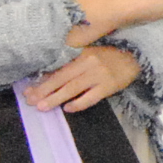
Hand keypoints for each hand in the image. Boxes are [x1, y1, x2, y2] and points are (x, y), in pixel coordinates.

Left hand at [23, 43, 139, 111]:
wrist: (135, 58)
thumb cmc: (109, 57)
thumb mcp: (89, 55)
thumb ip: (72, 63)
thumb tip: (47, 77)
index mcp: (81, 54)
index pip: (57, 69)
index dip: (41, 80)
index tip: (27, 90)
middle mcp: (88, 63)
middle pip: (61, 78)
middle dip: (43, 91)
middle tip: (29, 101)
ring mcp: (99, 75)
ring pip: (72, 88)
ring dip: (55, 98)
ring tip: (42, 107)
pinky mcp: (108, 86)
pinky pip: (90, 97)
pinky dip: (78, 103)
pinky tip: (67, 108)